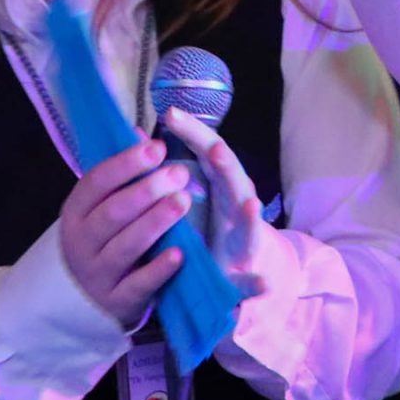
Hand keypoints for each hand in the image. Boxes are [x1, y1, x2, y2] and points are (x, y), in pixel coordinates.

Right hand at [60, 134, 190, 325]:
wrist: (85, 299)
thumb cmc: (103, 241)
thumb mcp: (102, 208)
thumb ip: (121, 175)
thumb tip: (139, 131)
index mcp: (76, 212)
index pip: (96, 182)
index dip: (126, 164)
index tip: (157, 148)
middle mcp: (81, 242)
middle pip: (113, 213)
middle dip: (147, 190)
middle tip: (179, 174)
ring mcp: (97, 274)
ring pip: (126, 245)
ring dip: (156, 222)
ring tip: (183, 202)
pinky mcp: (117, 301)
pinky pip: (138, 284)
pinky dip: (159, 269)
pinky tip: (179, 253)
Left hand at [162, 109, 274, 299]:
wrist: (246, 266)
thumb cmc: (212, 223)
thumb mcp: (190, 193)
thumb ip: (167, 166)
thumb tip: (136, 135)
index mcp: (218, 186)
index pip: (208, 152)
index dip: (193, 133)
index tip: (171, 114)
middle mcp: (235, 206)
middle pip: (233, 180)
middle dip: (226, 165)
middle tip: (215, 148)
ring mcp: (244, 237)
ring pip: (251, 224)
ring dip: (253, 216)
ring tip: (251, 206)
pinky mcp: (246, 271)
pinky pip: (253, 279)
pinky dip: (257, 283)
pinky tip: (262, 285)